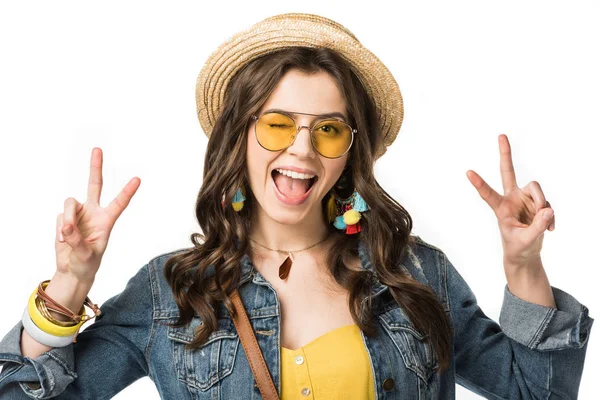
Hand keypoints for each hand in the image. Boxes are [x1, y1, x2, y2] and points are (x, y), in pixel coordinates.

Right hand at [55, 147, 140, 283]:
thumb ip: (78, 240)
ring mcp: (78, 213)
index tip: (138, 179)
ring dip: (68, 218)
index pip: (119, 203)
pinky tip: (63, 240)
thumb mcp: (87, 255)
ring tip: (67, 236)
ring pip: (70, 203)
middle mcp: (93, 212)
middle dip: (95, 167)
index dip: (127, 192)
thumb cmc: (86, 263)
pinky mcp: (65, 217)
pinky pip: (60, 216)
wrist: (72, 269)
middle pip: (95, 184)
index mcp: (106, 220)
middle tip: (98, 149)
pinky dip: (61, 229)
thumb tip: (67, 225)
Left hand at [466, 134, 554, 268]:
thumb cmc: (518, 247)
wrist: (526, 253)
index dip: (479, 184)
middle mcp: (512, 198)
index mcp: (500, 208)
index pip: (488, 194)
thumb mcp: (526, 241)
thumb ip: (537, 227)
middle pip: (508, 172)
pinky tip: (549, 230)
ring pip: (538, 191)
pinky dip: (550, 218)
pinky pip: (548, 204)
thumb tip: (548, 209)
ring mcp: (525, 199)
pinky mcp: (538, 203)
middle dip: (505, 154)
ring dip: (543, 206)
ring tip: (544, 225)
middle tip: (501, 135)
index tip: (467, 172)